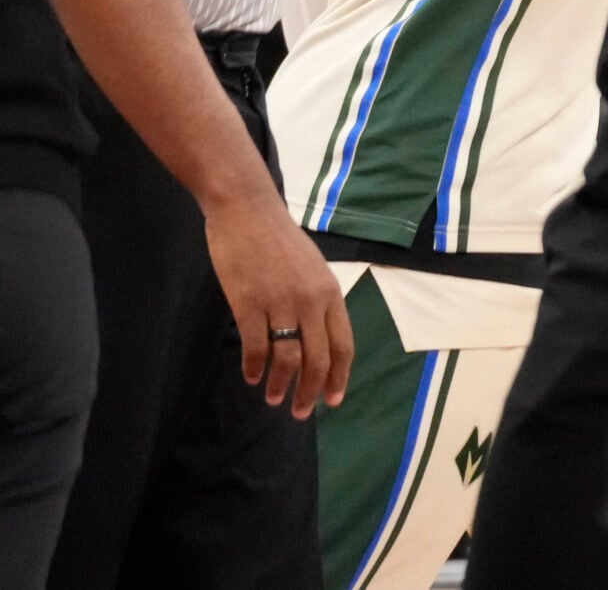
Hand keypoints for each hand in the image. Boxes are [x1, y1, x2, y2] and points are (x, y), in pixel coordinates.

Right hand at [201, 187, 353, 415]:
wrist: (248, 210)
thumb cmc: (279, 239)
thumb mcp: (312, 269)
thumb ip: (317, 301)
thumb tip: (316, 339)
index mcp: (330, 292)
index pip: (343, 344)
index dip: (338, 376)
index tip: (333, 400)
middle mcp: (310, 300)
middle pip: (318, 358)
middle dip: (311, 390)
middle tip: (302, 413)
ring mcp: (279, 302)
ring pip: (287, 357)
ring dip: (281, 385)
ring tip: (274, 400)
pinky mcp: (248, 302)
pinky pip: (255, 345)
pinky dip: (254, 367)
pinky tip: (252, 378)